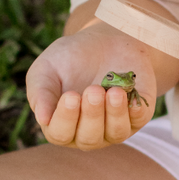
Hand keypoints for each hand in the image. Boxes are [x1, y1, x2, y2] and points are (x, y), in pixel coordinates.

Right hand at [26, 27, 155, 148]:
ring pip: (116, 133)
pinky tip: (128, 94)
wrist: (105, 41)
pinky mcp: (138, 115)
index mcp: (61, 124)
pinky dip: (135, 110)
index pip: (60, 134)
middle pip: (89, 138)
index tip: (71, 96)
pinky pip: (138, 120)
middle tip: (92, 90)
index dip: (65, 119)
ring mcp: (114, 126)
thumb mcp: (47, 69)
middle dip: (91, 115)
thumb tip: (42, 119)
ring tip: (112, 91)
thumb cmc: (70, 58)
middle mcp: (88, 132)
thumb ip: (40, 93)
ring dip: (114, 114)